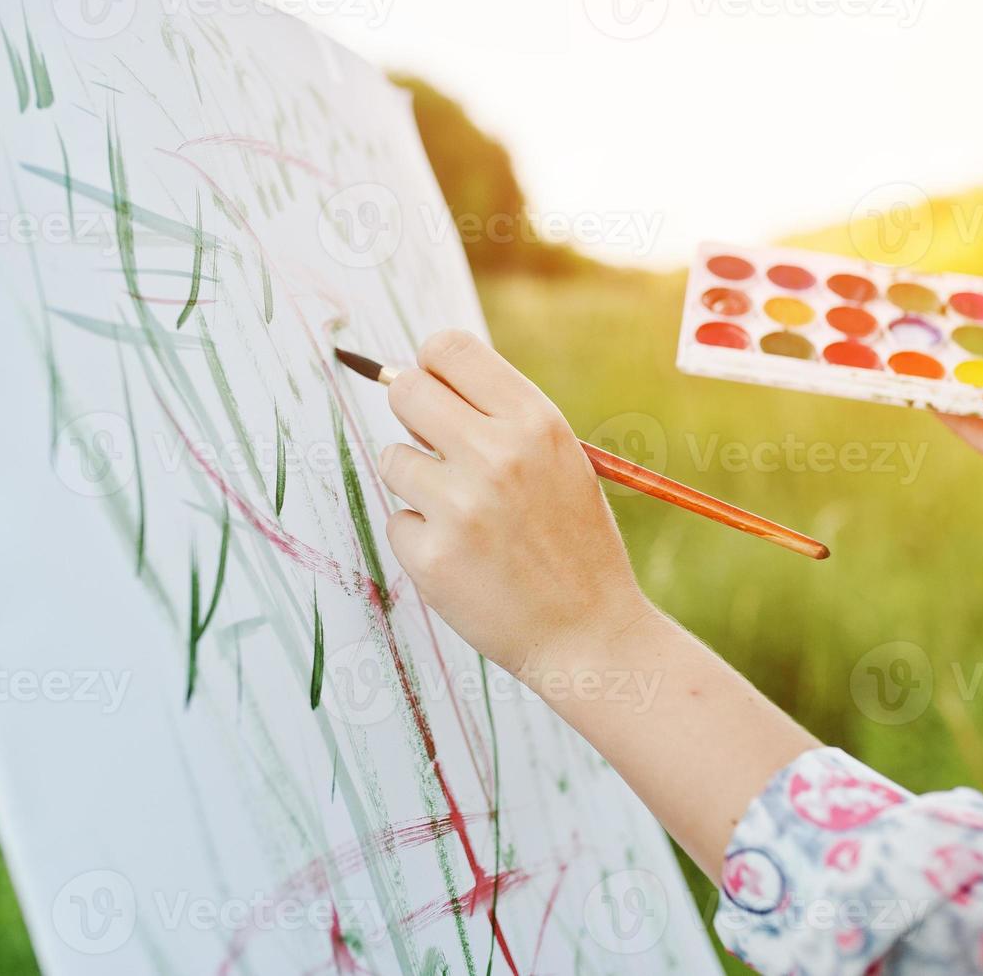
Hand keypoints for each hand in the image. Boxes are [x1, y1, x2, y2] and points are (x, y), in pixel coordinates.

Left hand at [381, 332, 818, 880]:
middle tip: (435, 448)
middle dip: (411, 415)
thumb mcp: (559, 460)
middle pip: (405, 391)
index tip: (436, 389)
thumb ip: (500, 418)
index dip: (432, 366)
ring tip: (466, 518)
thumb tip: (415, 376)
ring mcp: (460, 506)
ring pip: (392, 459)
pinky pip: (397, 520)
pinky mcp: (431, 556)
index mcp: (535, 421)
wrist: (591, 634)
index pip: (448, 348)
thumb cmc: (572, 542)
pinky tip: (465, 560)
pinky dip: (421, 538)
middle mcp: (497, 455)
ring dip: (417, 483)